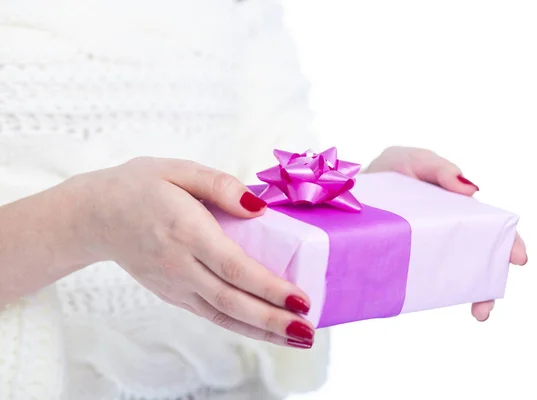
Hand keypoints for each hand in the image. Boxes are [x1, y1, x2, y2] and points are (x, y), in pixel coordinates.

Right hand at [75, 157, 314, 347]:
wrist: (95, 216)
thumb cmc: (139, 187)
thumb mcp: (178, 170)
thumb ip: (220, 185)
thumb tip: (259, 207)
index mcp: (186, 231)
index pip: (234, 267)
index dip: (269, 287)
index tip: (300, 299)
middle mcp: (180, 265)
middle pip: (232, 300)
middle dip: (273, 320)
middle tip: (308, 330)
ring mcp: (175, 285)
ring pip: (223, 315)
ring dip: (262, 331)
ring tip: (297, 339)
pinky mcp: (173, 294)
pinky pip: (211, 314)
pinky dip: (240, 326)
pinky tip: (265, 331)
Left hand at [366, 147, 527, 320]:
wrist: (347, 186)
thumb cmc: (392, 170)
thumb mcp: (414, 161)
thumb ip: (440, 169)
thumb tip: (471, 191)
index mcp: (458, 205)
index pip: (492, 224)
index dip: (509, 240)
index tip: (519, 259)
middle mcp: (448, 229)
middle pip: (480, 255)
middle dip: (491, 278)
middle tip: (490, 303)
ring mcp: (427, 246)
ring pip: (455, 272)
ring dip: (470, 293)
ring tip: (479, 314)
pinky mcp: (406, 259)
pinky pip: (422, 279)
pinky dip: (431, 294)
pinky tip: (433, 303)